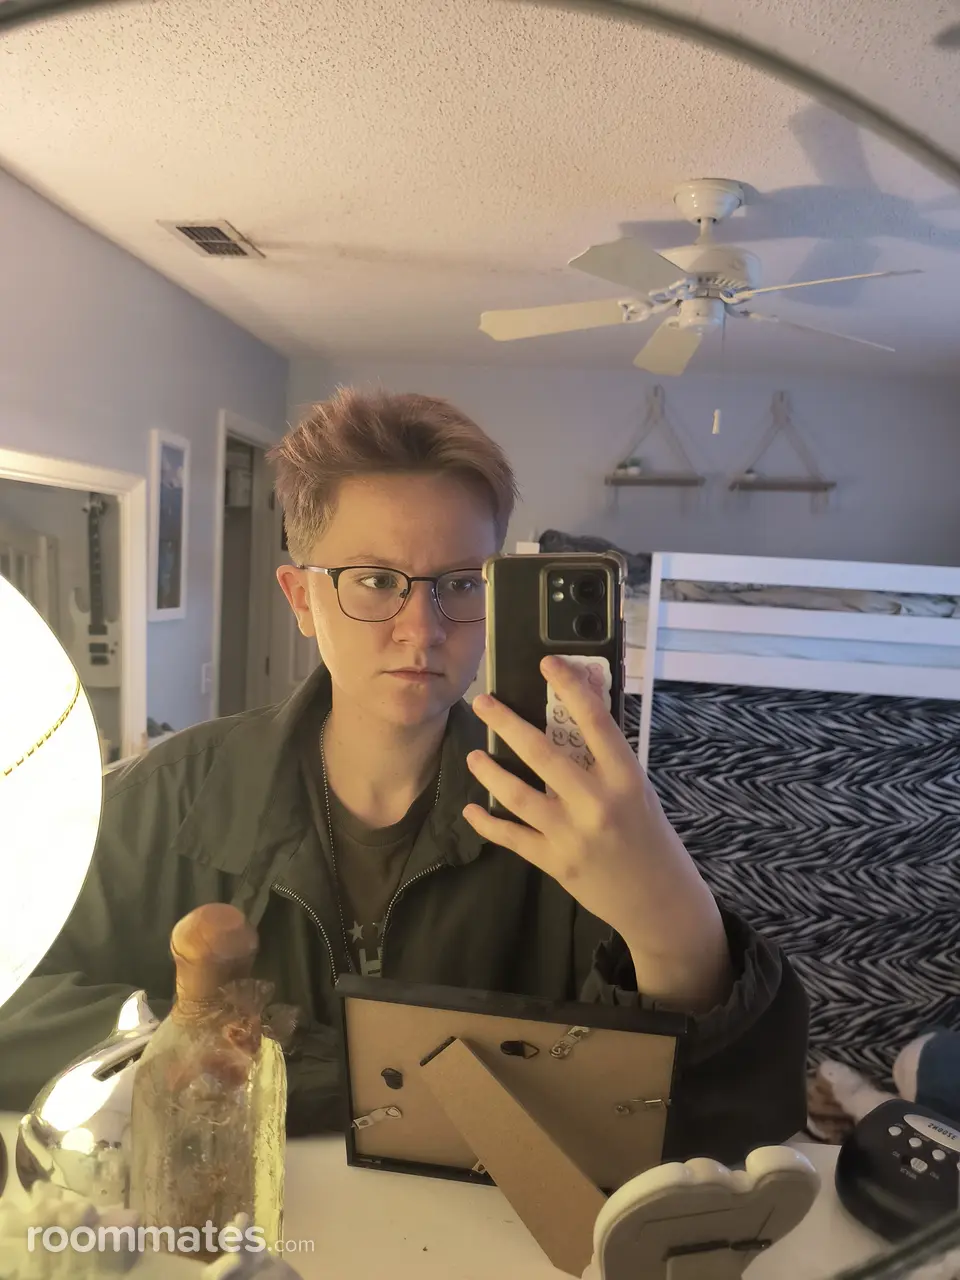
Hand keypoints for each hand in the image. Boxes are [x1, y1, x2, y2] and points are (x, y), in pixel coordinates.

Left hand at [462, 656, 732, 1010]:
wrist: (659, 899)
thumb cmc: (649, 834)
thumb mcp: (636, 789)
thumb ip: (606, 754)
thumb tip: (580, 702)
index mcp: (625, 778)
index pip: (595, 722)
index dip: (571, 688)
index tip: (548, 663)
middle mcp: (597, 803)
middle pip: (542, 754)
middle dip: (507, 723)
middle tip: (483, 702)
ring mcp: (572, 835)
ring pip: (517, 795)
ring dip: (489, 771)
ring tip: (474, 755)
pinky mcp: (555, 862)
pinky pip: (512, 837)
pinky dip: (488, 822)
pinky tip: (472, 808)